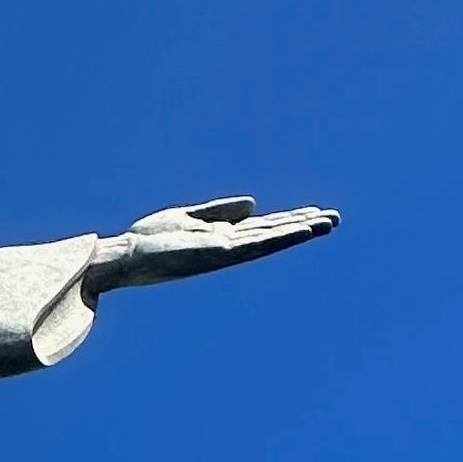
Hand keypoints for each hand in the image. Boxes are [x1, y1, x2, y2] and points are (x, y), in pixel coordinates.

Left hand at [83, 193, 338, 295]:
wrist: (126, 257)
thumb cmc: (150, 240)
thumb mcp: (189, 216)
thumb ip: (219, 211)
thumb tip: (254, 204)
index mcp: (222, 237)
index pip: (263, 227)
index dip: (289, 220)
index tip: (315, 213)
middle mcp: (228, 246)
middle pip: (273, 233)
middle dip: (303, 225)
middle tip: (336, 219)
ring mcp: (225, 250)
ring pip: (270, 238)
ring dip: (298, 230)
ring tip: (327, 222)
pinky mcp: (217, 252)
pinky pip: (254, 243)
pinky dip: (277, 236)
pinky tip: (296, 229)